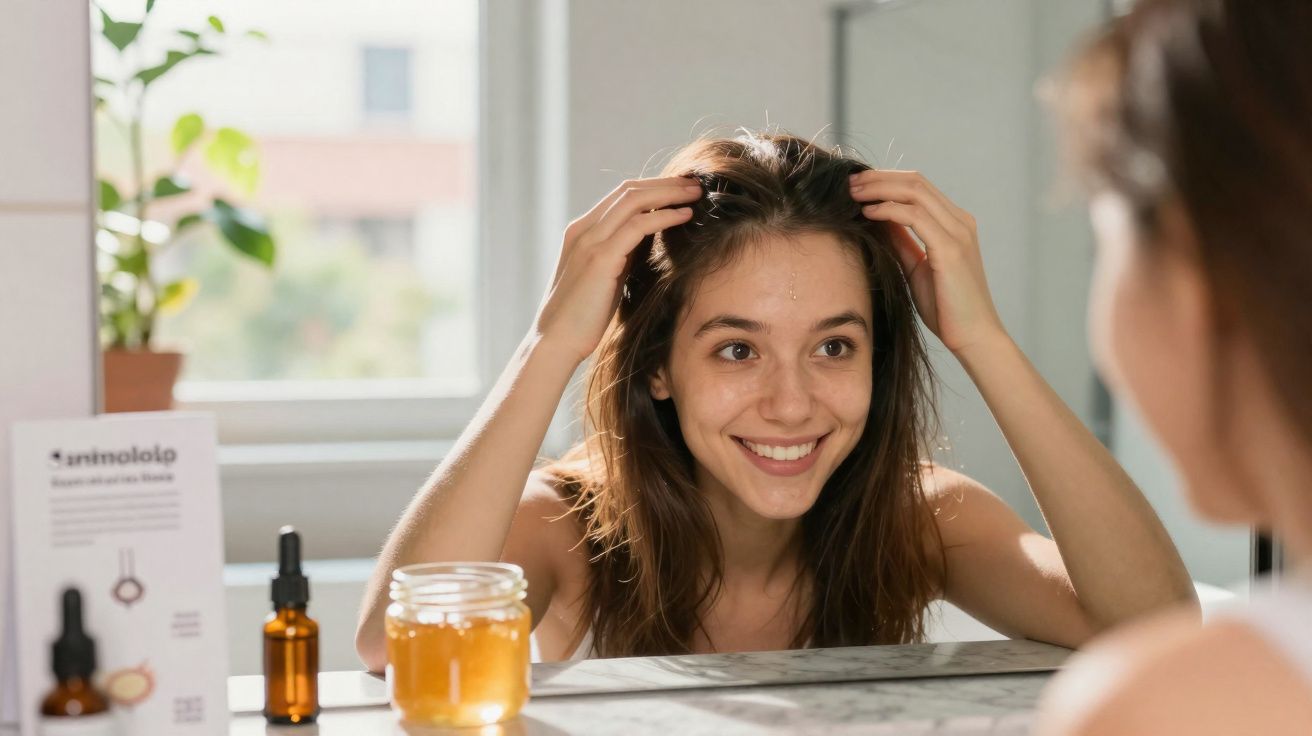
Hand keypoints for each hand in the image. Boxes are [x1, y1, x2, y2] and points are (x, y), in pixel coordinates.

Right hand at [534, 177, 701, 363]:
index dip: (653, 187)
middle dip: (665, 183)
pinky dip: (665, 216)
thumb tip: (651, 244)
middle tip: (695, 182)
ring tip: (696, 193)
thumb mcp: (606, 277)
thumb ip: (622, 256)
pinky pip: (638, 226)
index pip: (621, 196)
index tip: (681, 189)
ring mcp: (590, 241)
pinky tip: (685, 216)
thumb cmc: (583, 318)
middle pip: (629, 190)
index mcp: (582, 232)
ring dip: (670, 193)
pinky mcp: (601, 258)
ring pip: (634, 200)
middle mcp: (584, 230)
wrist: (556, 342)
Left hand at [849, 170, 1006, 356]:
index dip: (885, 180)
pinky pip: (915, 217)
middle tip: (849, 182)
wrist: (973, 336)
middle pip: (915, 182)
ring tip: (853, 193)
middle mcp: (960, 222)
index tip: (857, 185)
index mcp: (954, 223)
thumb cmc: (946, 307)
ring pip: (915, 192)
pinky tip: (868, 213)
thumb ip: (901, 242)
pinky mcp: (951, 249)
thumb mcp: (916, 267)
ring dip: (879, 188)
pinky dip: (889, 210)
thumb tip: (876, 220)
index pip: (918, 187)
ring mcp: (958, 233)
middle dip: (878, 178)